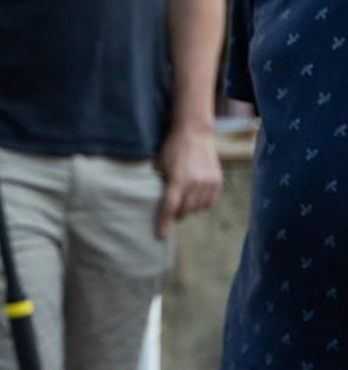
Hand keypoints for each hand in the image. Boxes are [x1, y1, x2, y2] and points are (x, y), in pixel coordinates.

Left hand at [155, 124, 221, 238]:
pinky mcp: (218, 182)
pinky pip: (209, 202)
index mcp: (178, 179)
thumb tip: (151, 201)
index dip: (164, 223)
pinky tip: (194, 199)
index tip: (160, 236)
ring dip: (188, 209)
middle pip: (184, 211)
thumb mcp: (159, 165)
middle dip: (176, 214)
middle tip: (170, 212)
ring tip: (182, 202)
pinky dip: (200, 204)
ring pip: (198, 208)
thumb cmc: (172, 148)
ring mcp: (209, 183)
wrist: (194, 133)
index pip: (169, 207)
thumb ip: (158, 184)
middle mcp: (196, 183)